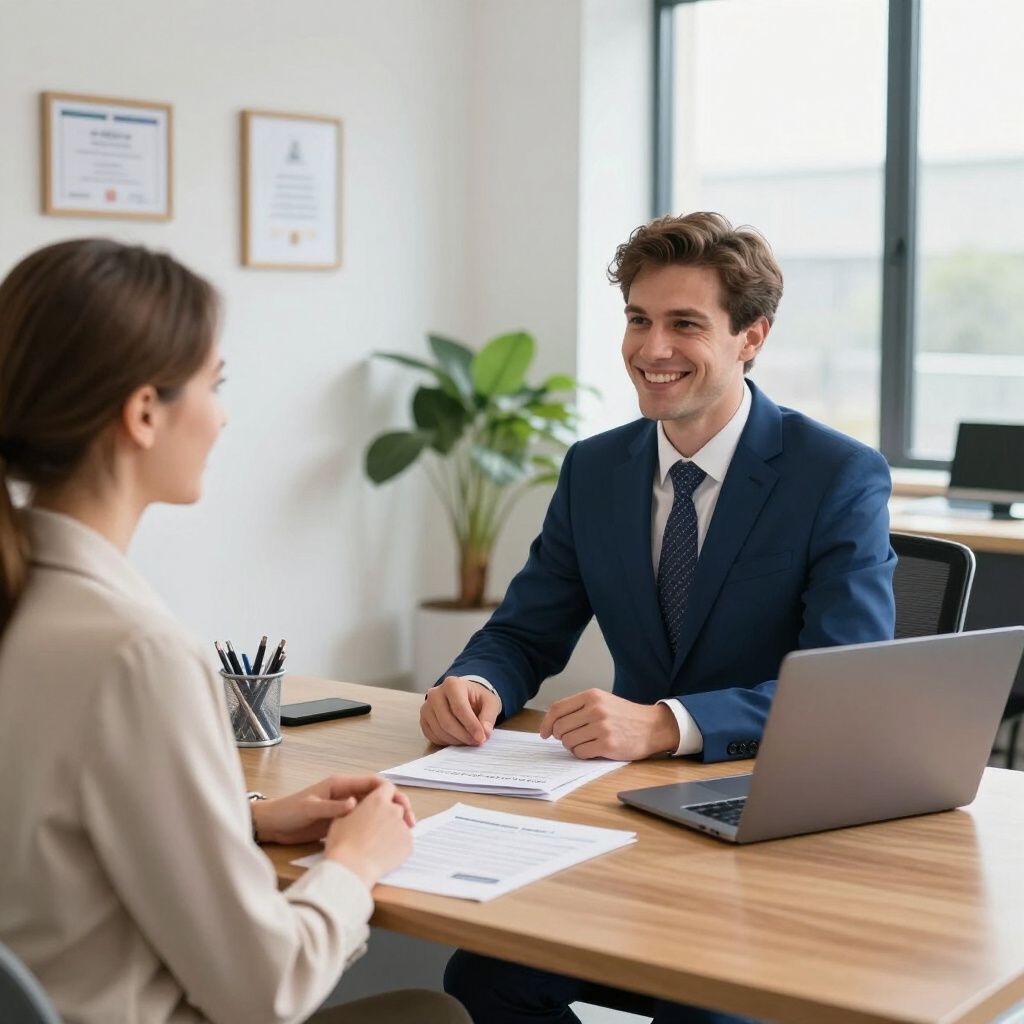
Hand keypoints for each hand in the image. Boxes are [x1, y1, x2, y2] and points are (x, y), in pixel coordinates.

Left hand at [252, 774, 414, 844]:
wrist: (271, 825)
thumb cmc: (287, 811)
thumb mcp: (309, 808)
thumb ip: (332, 806)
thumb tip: (354, 803)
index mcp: (340, 785)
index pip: (372, 783)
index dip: (390, 792)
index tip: (402, 805)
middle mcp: (344, 794)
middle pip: (377, 797)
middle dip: (394, 806)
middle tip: (408, 821)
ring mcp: (343, 808)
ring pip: (372, 811)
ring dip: (387, 819)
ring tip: (401, 832)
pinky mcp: (340, 822)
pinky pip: (362, 822)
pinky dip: (374, 828)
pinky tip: (382, 839)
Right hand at [323, 780, 414, 886]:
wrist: (351, 869)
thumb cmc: (342, 845)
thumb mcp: (341, 818)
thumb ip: (355, 808)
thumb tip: (358, 806)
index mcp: (377, 800)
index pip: (388, 787)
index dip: (385, 794)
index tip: (383, 801)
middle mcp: (393, 811)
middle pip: (397, 807)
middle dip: (390, 814)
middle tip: (380, 827)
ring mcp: (403, 828)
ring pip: (402, 825)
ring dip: (394, 830)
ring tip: (379, 844)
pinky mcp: (408, 845)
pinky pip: (406, 842)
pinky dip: (398, 846)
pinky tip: (384, 853)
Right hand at [420, 676, 500, 746]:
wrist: (463, 696)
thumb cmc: (476, 698)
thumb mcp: (489, 702)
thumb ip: (489, 716)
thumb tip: (485, 732)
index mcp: (452, 684)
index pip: (459, 708)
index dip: (471, 725)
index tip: (481, 738)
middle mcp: (435, 693)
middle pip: (447, 721)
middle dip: (463, 735)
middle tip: (477, 742)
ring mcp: (426, 707)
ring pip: (439, 730)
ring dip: (456, 740)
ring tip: (469, 740)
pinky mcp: (423, 719)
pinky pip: (432, 736)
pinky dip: (447, 742)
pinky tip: (458, 739)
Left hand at [538, 689, 679, 760]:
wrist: (652, 726)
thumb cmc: (624, 715)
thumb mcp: (602, 701)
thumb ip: (578, 707)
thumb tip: (551, 723)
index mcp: (591, 696)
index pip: (557, 709)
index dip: (546, 723)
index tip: (545, 733)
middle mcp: (596, 709)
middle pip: (560, 727)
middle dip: (561, 737)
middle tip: (570, 739)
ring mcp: (602, 727)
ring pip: (569, 742)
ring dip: (572, 746)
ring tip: (585, 743)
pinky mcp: (608, 744)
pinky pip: (580, 753)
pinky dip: (582, 754)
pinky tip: (592, 749)